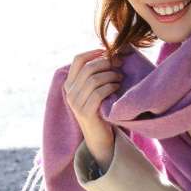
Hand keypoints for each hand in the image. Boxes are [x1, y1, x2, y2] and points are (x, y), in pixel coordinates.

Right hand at [64, 49, 123, 170]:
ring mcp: (76, 103)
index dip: (93, 52)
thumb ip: (94, 75)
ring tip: (120, 77)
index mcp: (69, 84)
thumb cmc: (99, 110)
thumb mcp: (93, 91)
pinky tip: (117, 87)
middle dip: (106, 63)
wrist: (98, 137)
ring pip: (94, 80)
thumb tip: (109, 53)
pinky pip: (99, 93)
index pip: (78, 60)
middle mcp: (70, 93)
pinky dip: (110, 87)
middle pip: (88, 68)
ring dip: (111, 75)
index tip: (107, 52)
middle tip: (119, 64)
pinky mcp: (85, 112)